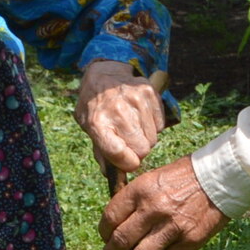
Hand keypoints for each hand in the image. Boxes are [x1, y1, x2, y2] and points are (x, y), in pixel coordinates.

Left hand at [75, 60, 164, 174]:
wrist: (104, 72)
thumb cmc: (95, 105)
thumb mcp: (88, 127)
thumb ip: (100, 151)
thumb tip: (112, 176)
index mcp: (97, 123)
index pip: (119, 154)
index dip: (127, 164)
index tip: (128, 163)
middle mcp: (117, 111)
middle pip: (142, 149)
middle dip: (138, 151)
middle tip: (130, 143)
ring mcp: (135, 100)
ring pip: (153, 138)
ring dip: (145, 138)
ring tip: (133, 126)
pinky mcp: (149, 93)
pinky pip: (160, 125)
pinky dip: (153, 126)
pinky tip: (141, 117)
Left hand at [99, 155, 227, 249]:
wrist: (219, 179)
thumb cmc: (183, 177)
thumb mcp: (153, 178)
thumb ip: (134, 199)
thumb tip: (116, 224)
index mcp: (141, 189)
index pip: (110, 218)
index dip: (103, 233)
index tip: (105, 238)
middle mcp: (154, 208)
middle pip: (121, 241)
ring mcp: (172, 227)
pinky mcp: (189, 241)